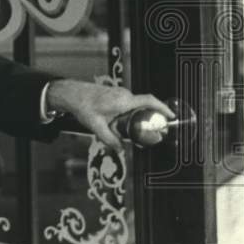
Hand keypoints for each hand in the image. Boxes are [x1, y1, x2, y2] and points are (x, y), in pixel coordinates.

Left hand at [46, 79, 175, 151]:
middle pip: (144, 106)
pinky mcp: (116, 93)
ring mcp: (120, 93)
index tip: (171, 115)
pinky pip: (129, 103)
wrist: (72, 94)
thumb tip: (120, 150)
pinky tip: (124, 123)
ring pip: (136, 105)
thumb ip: (110, 140)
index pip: (149, 101)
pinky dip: (132, 112)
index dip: (162, 107)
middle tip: (156, 131)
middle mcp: (124, 95)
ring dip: (139, 116)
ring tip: (137, 130)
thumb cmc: (84, 107)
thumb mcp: (97, 127)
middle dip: (151, 118)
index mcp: (123, 101)